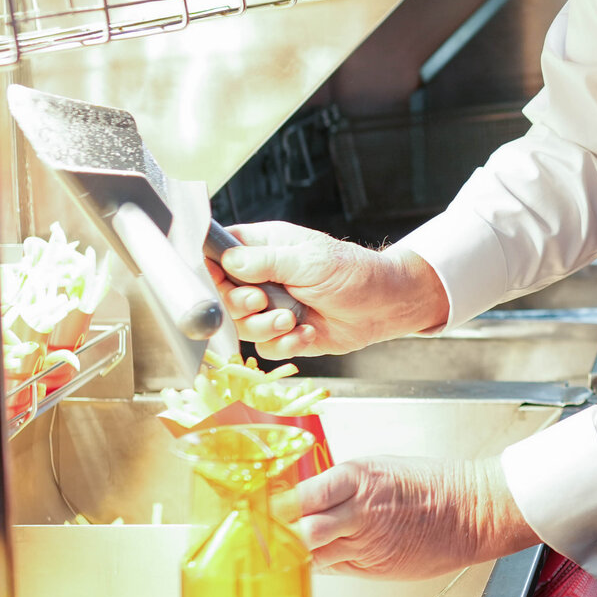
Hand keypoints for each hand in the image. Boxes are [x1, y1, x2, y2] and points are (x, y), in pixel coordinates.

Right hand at [212, 220, 448, 356]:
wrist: (385, 305)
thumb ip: (267, 261)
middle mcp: (262, 278)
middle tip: (261, 302)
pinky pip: (265, 348)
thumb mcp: (310, 261)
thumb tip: (229, 260)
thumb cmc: (354, 272)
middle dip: (239, 304)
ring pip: (241, 325)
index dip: (211, 269)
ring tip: (291, 319)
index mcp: (263, 248)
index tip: (219, 281)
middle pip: (222, 296)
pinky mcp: (284, 333)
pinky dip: (285, 344)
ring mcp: (271, 307)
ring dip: (264, 327)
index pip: (218, 254)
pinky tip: (307, 332)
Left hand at [281, 456, 538, 578]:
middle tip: (256, 536)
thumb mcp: (379, 469)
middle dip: (275, 537)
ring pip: (312, 555)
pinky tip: (310, 558)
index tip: (250, 510)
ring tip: (276, 550)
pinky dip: (317, 563)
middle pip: (299, 531)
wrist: (472, 512)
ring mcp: (366, 543)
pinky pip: (332, 567)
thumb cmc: (430, 486)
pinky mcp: (374, 566)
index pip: (298, 497)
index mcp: (356, 479)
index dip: (270, 509)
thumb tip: (297, 499)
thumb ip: (338, 486)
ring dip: (292, 554)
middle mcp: (357, 512)